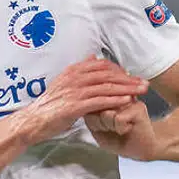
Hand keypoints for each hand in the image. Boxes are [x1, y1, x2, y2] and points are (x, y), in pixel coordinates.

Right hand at [13, 57, 147, 145]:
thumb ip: (80, 72)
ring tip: (142, 91)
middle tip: (144, 83)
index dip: (119, 70)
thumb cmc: (50, 105)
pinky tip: (127, 101)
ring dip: (127, 88)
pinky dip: (115, 100)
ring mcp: (75, 91)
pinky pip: (100, 100)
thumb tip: (93, 58)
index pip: (102, 65)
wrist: (34, 120)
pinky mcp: (75, 105)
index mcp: (73, 71)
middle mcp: (75, 78)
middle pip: (108, 74)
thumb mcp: (64, 82)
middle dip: (128, 79)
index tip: (131, 76)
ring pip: (107, 86)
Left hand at [85, 99, 158, 160]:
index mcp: (105, 98)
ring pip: (106, 113)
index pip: (88, 105)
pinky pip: (118, 119)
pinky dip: (121, 129)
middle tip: (113, 129)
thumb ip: (91, 116)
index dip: (93, 121)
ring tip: (120, 128)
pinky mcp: (137, 107)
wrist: (142, 148)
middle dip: (101, 124)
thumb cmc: (120, 140)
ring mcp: (127, 99)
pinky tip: (128, 129)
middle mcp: (116, 95)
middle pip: (96, 108)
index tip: (103, 128)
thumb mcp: (97, 130)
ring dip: (111, 126)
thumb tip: (90, 105)